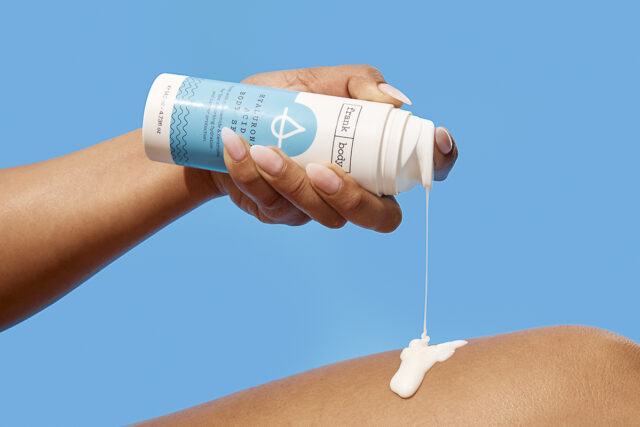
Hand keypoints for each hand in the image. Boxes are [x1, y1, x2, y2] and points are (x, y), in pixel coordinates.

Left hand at [209, 65, 457, 232]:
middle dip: (351, 198)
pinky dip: (252, 176)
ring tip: (262, 148)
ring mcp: (317, 207)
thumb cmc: (280, 103)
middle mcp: (353, 189)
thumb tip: (393, 100)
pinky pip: (274, 205)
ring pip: (321, 215)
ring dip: (291, 182)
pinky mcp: (281, 213)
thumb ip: (357, 83)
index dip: (438, 164)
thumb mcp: (317, 83)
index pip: (417, 171)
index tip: (438, 141)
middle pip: (378, 218)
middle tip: (320, 169)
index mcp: (372, 159)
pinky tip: (237, 147)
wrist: (228, 122)